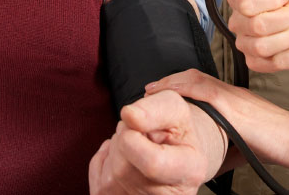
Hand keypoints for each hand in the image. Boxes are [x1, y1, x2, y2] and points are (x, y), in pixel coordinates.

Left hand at [88, 90, 225, 194]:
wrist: (178, 153)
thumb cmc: (178, 131)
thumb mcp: (176, 110)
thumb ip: (156, 109)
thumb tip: (130, 116)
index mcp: (190, 170)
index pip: (152, 163)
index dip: (132, 138)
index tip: (134, 121)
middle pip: (124, 166)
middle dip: (124, 137)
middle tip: (143, 133)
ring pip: (110, 173)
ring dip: (116, 148)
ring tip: (137, 145)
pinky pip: (98, 177)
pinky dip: (106, 160)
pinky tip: (126, 158)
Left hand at [146, 70, 288, 170]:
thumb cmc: (279, 143)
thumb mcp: (249, 141)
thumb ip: (229, 144)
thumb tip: (213, 161)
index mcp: (236, 98)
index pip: (203, 83)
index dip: (180, 83)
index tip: (163, 90)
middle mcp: (233, 93)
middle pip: (195, 77)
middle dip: (170, 80)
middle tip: (150, 88)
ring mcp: (233, 97)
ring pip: (196, 80)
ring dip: (171, 82)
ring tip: (151, 91)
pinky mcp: (234, 107)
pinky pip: (204, 92)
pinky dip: (183, 89)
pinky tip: (169, 95)